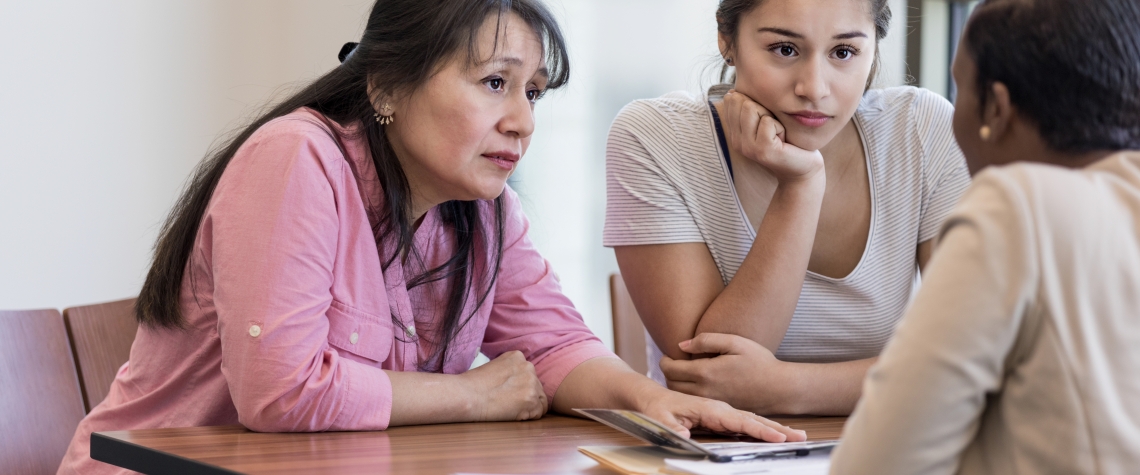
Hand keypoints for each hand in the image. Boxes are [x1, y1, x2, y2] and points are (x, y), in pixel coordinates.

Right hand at [460, 350, 546, 421]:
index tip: (506, 393)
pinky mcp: (531, 399)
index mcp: (517, 356)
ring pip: (539, 400)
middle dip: (525, 397)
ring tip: (507, 408)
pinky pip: (539, 412)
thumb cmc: (473, 385)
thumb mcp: (494, 366)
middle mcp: (528, 366)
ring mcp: (531, 383)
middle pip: (536, 387)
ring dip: (527, 407)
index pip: (528, 375)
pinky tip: (512, 413)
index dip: (519, 387)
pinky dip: (528, 417)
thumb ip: (510, 371)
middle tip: (506, 402)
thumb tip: (518, 384)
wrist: (466, 395)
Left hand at [637, 388, 806, 441]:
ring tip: (797, 438)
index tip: (777, 438)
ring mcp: (723, 412)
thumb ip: (670, 427)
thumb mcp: (660, 415)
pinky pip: (746, 422)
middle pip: (752, 421)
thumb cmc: (658, 404)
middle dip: (775, 430)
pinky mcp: (722, 416)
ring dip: (774, 429)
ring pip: (752, 421)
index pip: (739, 421)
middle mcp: (720, 409)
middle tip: (799, 439)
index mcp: (709, 408)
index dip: (759, 431)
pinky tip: (777, 435)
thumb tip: (683, 438)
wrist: (654, 394)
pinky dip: (763, 428)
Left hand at [660, 333, 794, 414]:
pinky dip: (688, 394)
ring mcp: (711, 401)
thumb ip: (706, 340)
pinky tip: (696, 384)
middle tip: (673, 364)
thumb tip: (681, 345)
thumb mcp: (735, 342)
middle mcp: (705, 390)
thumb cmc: (759, 362)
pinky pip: (694, 402)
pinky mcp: (718, 408)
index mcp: (706, 372)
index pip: (671, 369)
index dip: (665, 361)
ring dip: (676, 385)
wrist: (779, 388)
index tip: (667, 355)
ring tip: (682, 374)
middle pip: (671, 384)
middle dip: (668, 373)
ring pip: (681, 396)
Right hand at [719, 90, 823, 182]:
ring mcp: (747, 147)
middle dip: (762, 108)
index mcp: (734, 133)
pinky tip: (783, 139)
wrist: (802, 168)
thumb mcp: (764, 122)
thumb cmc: (786, 141)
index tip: (763, 118)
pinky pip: (768, 122)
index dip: (751, 100)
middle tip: (772, 127)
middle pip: (742, 102)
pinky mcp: (762, 150)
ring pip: (751, 108)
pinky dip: (780, 127)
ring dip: (770, 116)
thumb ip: (749, 108)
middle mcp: (736, 141)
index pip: (731, 100)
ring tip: (776, 132)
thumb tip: (732, 90)